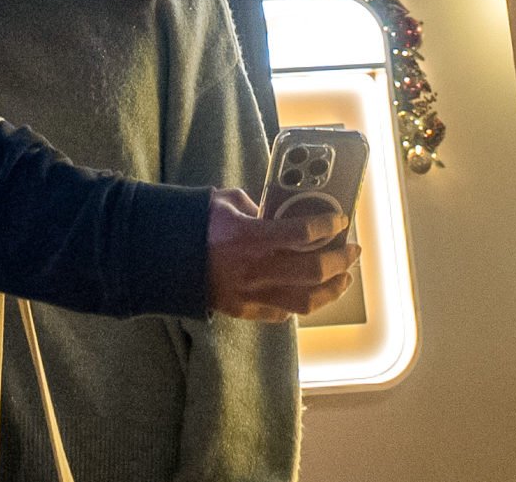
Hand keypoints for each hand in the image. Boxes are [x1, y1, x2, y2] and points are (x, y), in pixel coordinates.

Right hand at [202, 189, 352, 321]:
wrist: (163, 259)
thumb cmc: (195, 225)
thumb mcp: (227, 202)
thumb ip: (259, 206)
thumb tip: (282, 212)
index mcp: (250, 237)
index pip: (302, 233)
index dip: (328, 225)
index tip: (341, 220)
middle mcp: (255, 269)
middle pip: (313, 271)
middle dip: (340, 260)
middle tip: (352, 250)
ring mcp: (251, 295)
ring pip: (305, 301)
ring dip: (331, 290)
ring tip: (344, 278)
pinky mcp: (244, 311)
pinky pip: (282, 313)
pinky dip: (301, 303)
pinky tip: (310, 292)